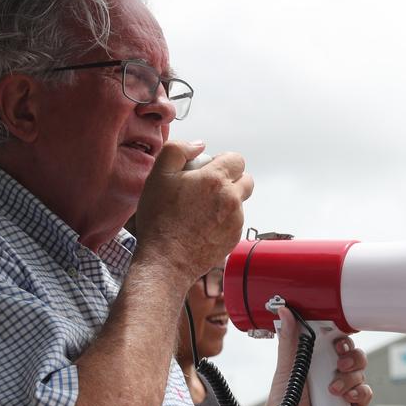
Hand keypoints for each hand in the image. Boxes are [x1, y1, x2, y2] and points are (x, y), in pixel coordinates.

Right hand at [132, 140, 252, 283]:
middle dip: (232, 179)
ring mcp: (236, 221)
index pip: (237, 159)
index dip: (224, 161)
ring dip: (226, 201)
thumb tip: (199, 145)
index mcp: (215, 179)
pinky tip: (203, 226)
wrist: (166, 260)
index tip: (209, 169)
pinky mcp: (234, 238)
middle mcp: (231, 199)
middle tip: (209, 188)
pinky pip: (235, 222)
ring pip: (240, 202)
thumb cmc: (160, 218)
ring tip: (201, 210)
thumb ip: (178, 150)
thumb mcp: (158, 175)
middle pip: (246, 180)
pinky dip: (223, 221)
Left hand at [261, 308, 370, 405]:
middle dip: (350, 356)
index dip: (342, 338)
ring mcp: (344, 392)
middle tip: (338, 361)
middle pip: (354, 355)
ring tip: (332, 389)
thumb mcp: (286, 369)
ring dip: (349, 377)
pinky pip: (366, 394)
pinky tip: (345, 397)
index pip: (337, 342)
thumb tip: (284, 311)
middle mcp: (333, 375)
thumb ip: (290, 342)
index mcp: (318, 362)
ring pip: (361, 373)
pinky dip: (358, 392)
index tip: (338, 338)